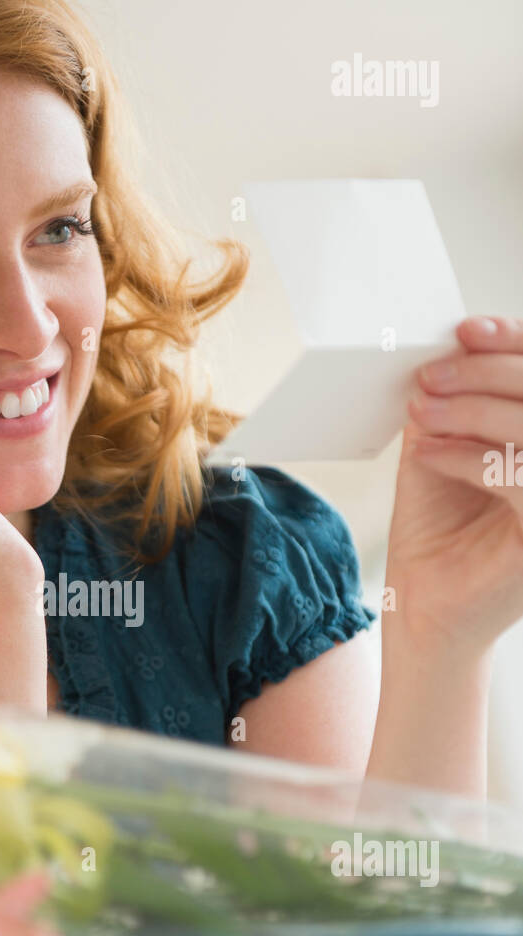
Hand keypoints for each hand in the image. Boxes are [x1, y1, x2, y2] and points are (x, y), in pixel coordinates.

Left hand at [385, 315, 522, 652]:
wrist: (423, 606)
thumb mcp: (443, 448)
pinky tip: (427, 452)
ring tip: (422, 410)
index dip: (514, 344)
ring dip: (473, 409)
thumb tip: (450, 344)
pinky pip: (519, 477)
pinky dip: (467, 456)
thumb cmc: (437, 529)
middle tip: (430, 375)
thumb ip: (455, 400)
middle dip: (486, 373)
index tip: (467, 330)